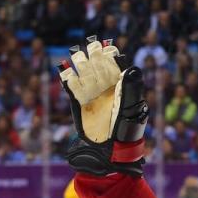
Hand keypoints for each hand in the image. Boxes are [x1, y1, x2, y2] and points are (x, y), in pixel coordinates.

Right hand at [60, 35, 148, 176]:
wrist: (110, 152)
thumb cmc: (126, 131)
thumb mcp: (130, 108)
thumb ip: (130, 88)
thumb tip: (133, 68)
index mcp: (120, 90)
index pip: (115, 68)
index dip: (111, 57)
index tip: (109, 47)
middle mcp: (106, 90)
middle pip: (98, 69)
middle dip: (95, 57)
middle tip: (92, 44)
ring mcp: (92, 97)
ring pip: (85, 76)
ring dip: (81, 64)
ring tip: (78, 53)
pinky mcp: (80, 105)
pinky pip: (73, 89)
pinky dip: (68, 79)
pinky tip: (65, 69)